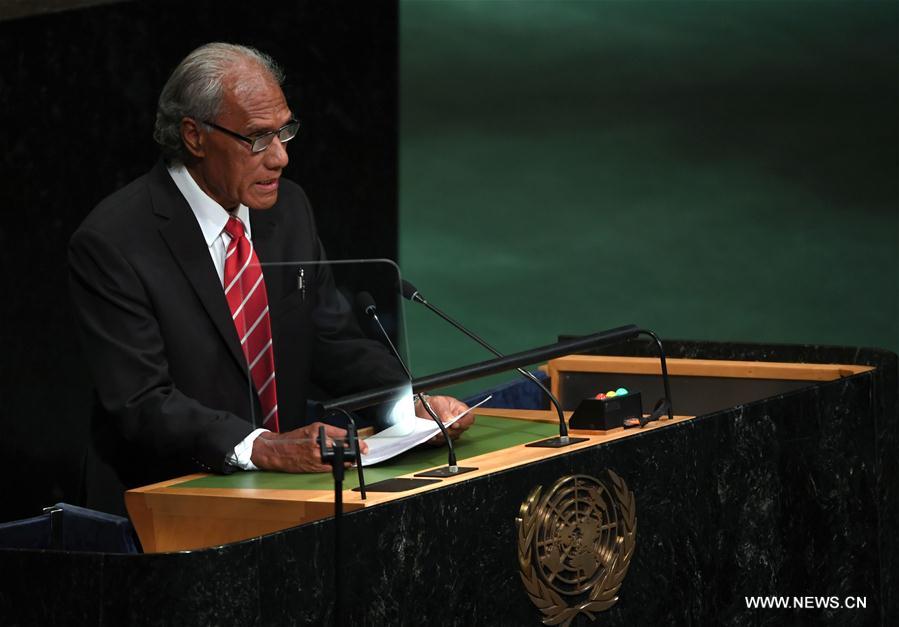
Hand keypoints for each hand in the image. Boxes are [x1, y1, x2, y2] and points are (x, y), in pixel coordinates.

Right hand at [250, 422, 367, 472]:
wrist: (276, 451)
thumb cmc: (293, 439)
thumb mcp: (311, 429)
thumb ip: (329, 432)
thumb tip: (346, 437)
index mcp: (318, 430)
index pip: (343, 435)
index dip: (356, 442)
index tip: (364, 445)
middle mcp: (318, 443)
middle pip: (343, 448)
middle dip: (355, 451)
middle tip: (362, 451)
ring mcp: (316, 456)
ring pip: (339, 459)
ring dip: (349, 460)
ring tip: (353, 458)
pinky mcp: (313, 467)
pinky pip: (331, 468)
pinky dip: (339, 466)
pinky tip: (342, 464)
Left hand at [416, 395, 474, 444]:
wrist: (423, 409)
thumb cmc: (434, 403)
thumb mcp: (438, 402)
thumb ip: (444, 411)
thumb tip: (450, 420)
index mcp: (461, 411)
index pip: (469, 419)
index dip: (464, 423)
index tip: (454, 424)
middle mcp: (459, 422)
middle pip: (461, 430)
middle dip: (451, 431)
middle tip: (443, 428)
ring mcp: (452, 431)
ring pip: (451, 437)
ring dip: (443, 436)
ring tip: (435, 432)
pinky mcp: (444, 438)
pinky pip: (442, 442)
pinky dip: (437, 440)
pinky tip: (432, 436)